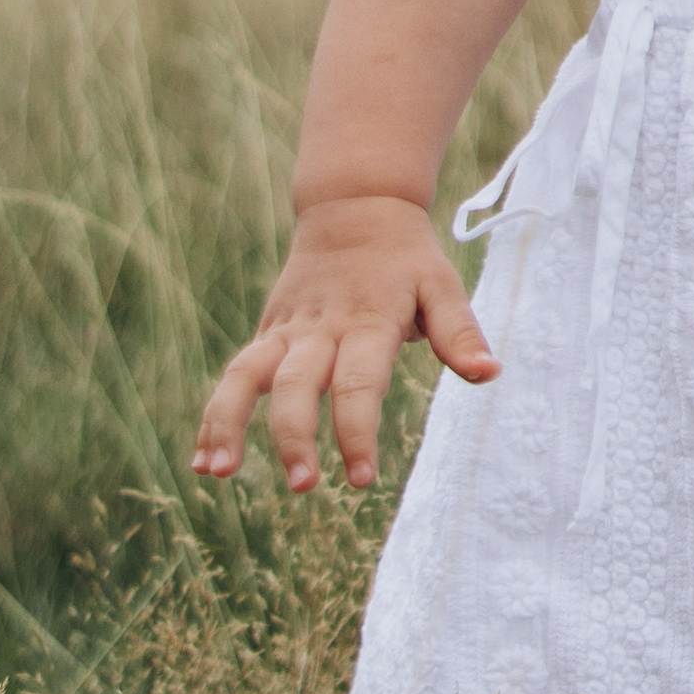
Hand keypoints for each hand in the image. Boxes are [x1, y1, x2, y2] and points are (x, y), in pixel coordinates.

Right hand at [193, 194, 496, 495]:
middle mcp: (320, 328)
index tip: (361, 479)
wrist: (354, 207)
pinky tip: (205, 462)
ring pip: (246, 375)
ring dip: (228, 422)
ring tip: (217, 473)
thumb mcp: (441, 285)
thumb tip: (489, 374)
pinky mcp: (267, 333)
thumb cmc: (407, 258)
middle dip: (294, 435)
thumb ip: (459, 332)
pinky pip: (235, 374)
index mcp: (368, 321)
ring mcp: (287, 330)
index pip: (359, 383)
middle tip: (303, 485)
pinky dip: (215, 415)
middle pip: (296, 384)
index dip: (357, 431)